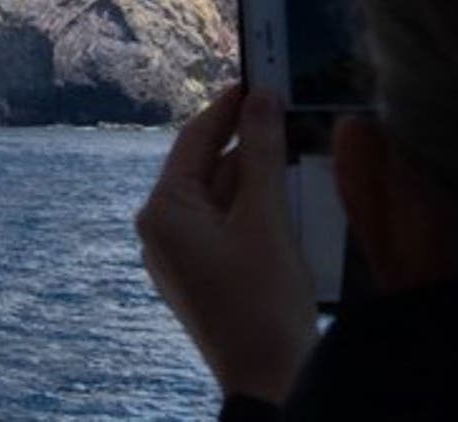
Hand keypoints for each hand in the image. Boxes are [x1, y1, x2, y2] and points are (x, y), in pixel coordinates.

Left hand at [135, 86, 317, 402]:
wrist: (270, 378)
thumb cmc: (263, 301)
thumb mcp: (266, 218)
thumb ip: (262, 153)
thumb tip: (261, 98)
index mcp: (163, 211)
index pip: (193, 140)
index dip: (227, 107)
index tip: (256, 78)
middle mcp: (160, 231)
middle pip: (206, 168)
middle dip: (246, 142)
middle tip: (286, 108)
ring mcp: (179, 257)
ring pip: (220, 198)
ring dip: (255, 176)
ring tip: (297, 146)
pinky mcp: (203, 276)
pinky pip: (226, 226)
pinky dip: (255, 208)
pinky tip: (290, 196)